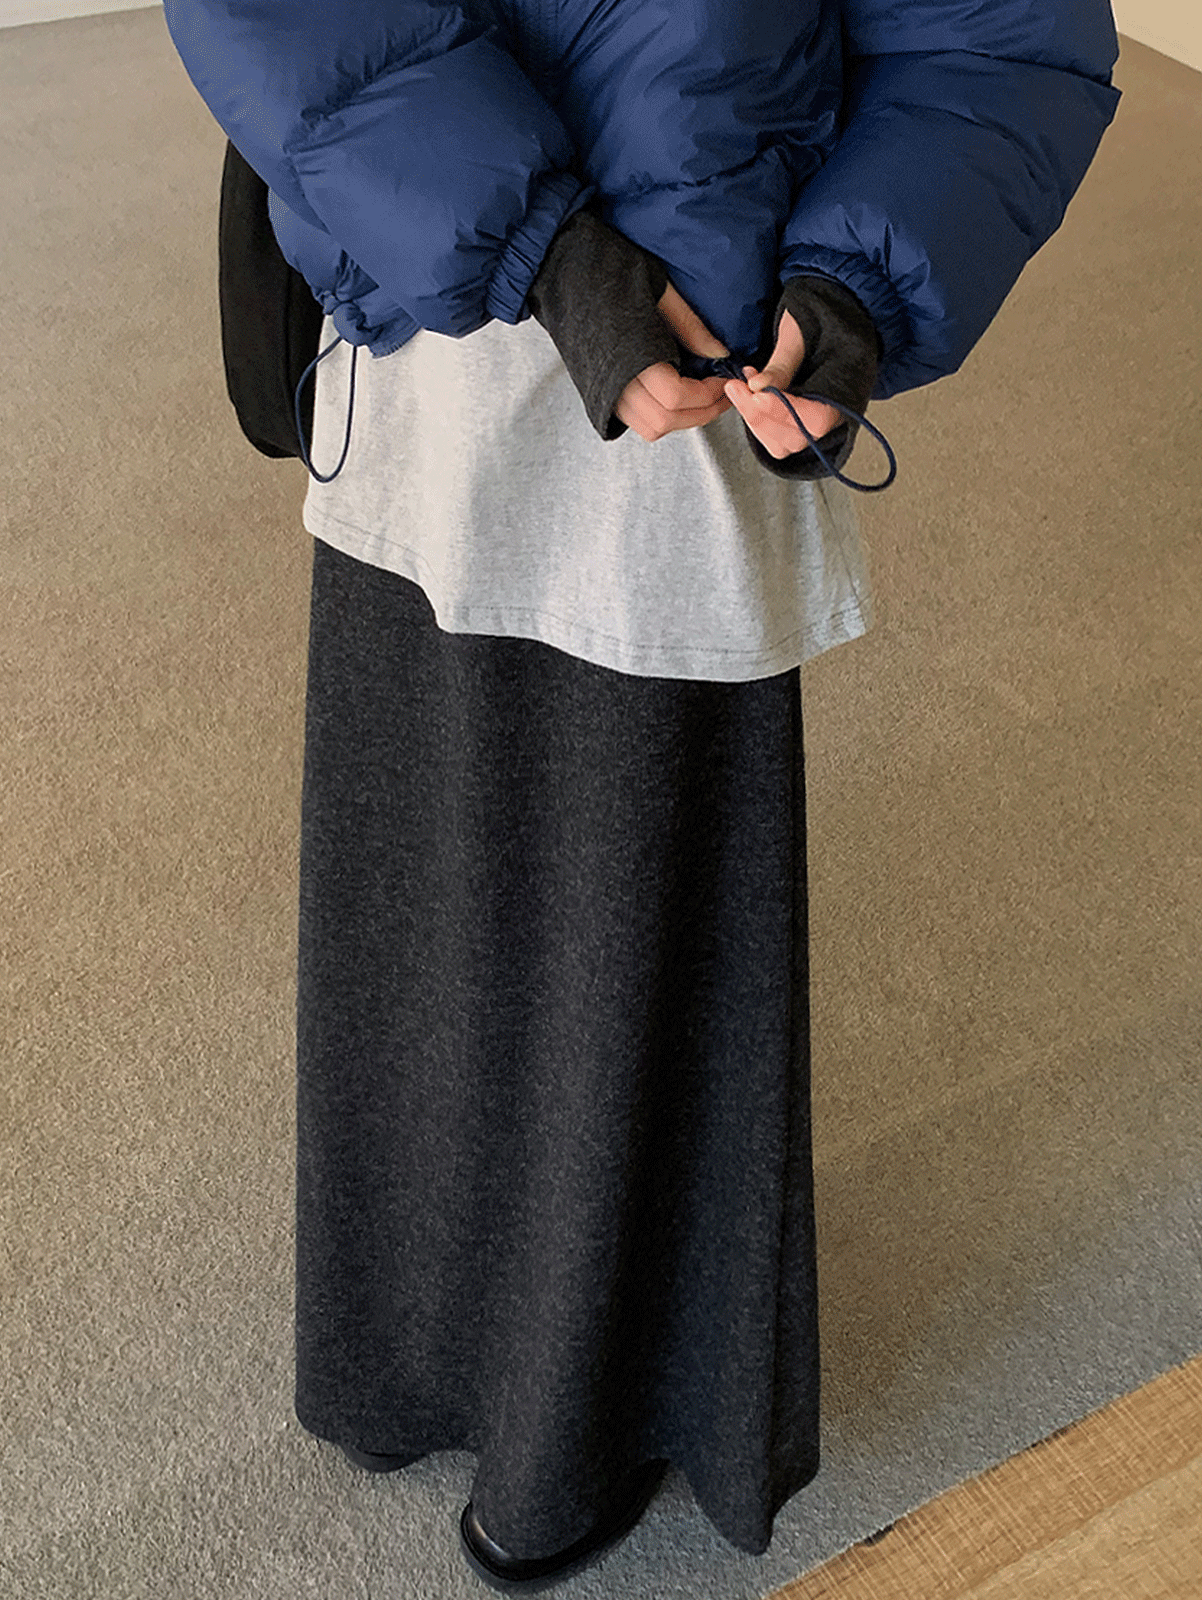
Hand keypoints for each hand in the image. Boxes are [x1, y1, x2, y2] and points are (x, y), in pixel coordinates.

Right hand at [613, 283, 732, 441]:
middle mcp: (615, 381)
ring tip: (701, 399)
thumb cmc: (612, 274)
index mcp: (629, 356)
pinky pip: (637, 421)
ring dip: (681, 420)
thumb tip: (720, 353)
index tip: (723, 380)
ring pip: (651, 427)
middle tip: (721, 395)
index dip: (708, 394)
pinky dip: (662, 418)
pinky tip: (676, 399)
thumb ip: (690, 326)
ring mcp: (606, 391)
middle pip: (665, 420)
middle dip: (701, 412)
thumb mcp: (661, 292)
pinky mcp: (601, 394)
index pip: (676, 396)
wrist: (571, 276)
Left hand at [723, 309, 840, 459]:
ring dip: (755, 420)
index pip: (816, 419)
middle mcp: (836, 411)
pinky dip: (757, 421)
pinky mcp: (799, 420)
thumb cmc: (820, 314)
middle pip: (796, 437)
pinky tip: (749, 396)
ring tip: (741, 388)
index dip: (784, 412)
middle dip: (760, 416)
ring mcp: (816, 420)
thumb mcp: (799, 330)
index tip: (757, 395)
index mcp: (848, 386)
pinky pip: (776, 437)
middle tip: (737, 388)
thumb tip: (757, 387)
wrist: (829, 309)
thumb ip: (782, 362)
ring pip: (783, 443)